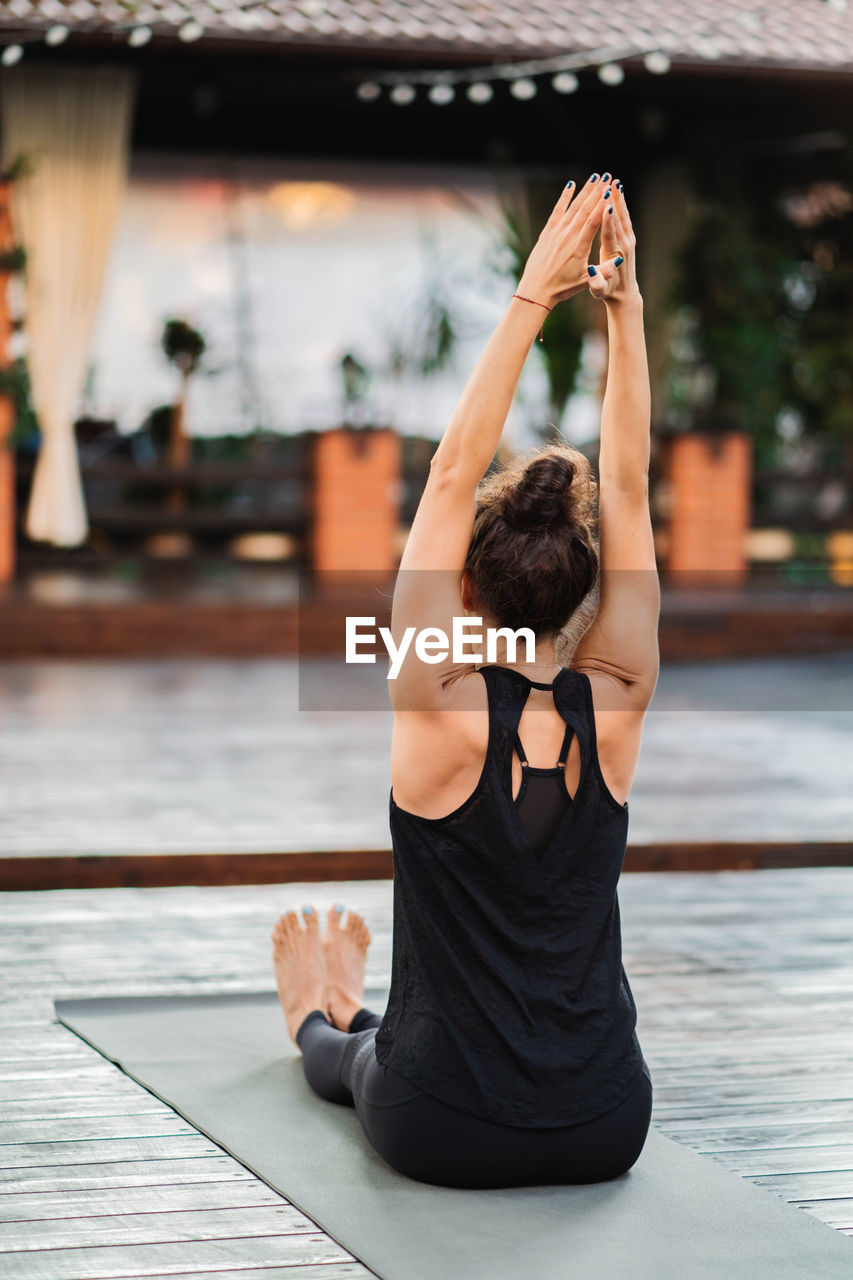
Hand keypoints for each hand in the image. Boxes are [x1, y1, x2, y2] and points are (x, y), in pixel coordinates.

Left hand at [516, 173, 607, 307]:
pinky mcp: (547, 233)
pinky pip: (557, 211)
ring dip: (584, 191)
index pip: (594, 221)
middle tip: (608, 176)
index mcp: (579, 247)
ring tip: (595, 176)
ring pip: (573, 207)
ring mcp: (556, 233)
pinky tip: (570, 185)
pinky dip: (564, 197)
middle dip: (597, 191)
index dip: (603, 204)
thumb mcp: (585, 281)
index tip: (612, 190)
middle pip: (585, 209)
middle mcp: (567, 236)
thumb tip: (620, 260)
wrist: (536, 291)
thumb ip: (603, 270)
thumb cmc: (562, 288)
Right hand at [586, 180, 640, 305]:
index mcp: (614, 255)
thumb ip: (596, 283)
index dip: (608, 220)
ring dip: (619, 199)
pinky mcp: (629, 238)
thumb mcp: (599, 291)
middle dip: (615, 201)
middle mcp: (624, 245)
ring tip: (615, 182)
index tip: (606, 205)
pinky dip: (621, 204)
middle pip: (619, 219)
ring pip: (623, 216)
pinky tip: (617, 192)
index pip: (611, 234)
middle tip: (611, 184)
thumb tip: (591, 272)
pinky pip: (625, 218)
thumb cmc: (608, 292)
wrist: (624, 294)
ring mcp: (629, 240)